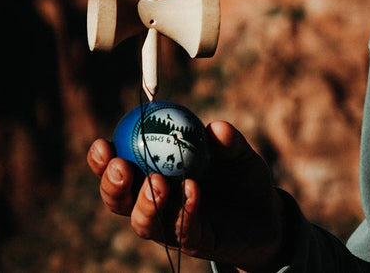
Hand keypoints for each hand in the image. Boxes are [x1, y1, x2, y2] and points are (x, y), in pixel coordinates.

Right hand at [87, 120, 286, 270]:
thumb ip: (227, 141)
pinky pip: (182, 228)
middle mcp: (154, 201)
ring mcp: (171, 224)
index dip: (102, 158)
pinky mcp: (193, 242)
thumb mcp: (236, 152)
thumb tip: (215, 128)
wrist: (267, 214)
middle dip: (112, 184)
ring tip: (156, 182)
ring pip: (143, 221)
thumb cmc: (240, 175)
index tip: (103, 143)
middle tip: (121, 167)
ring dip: (145, 202)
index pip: (116, 166)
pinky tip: (192, 190)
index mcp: (151, 171)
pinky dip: (185, 208)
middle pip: (118, 199)